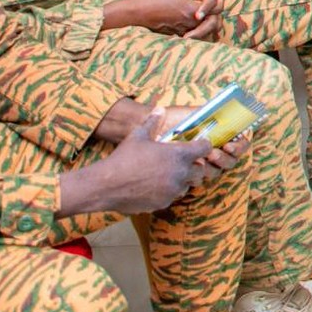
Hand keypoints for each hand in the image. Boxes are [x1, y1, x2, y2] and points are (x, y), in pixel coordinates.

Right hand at [59, 106, 246, 216]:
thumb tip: (159, 108)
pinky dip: (168, 192)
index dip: (203, 145)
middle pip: (201, 170)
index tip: (198, 145)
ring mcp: (173, 190)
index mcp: (178, 154)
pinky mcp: (164, 203)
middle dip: (195, 166)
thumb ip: (152, 122)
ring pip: (187, 185)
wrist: (106, 185)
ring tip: (168, 175)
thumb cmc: (123, 158)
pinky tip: (155, 186)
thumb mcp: (138, 136)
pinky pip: (172, 197)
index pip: (205, 148)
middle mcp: (180, 173)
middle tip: (183, 163)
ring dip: (182, 180)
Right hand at [103, 0, 218, 38]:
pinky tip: (192, 20)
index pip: (217, 8)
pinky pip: (191, 33)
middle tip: (215, 6)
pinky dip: (196, 28)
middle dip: (215, 14)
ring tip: (206, 13)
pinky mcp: (175, 33)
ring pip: (204, 29)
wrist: (137, 11)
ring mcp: (183, 29)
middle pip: (213, 22)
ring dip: (207, 22)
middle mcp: (190, 22)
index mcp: (193, 9)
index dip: (219, 1)